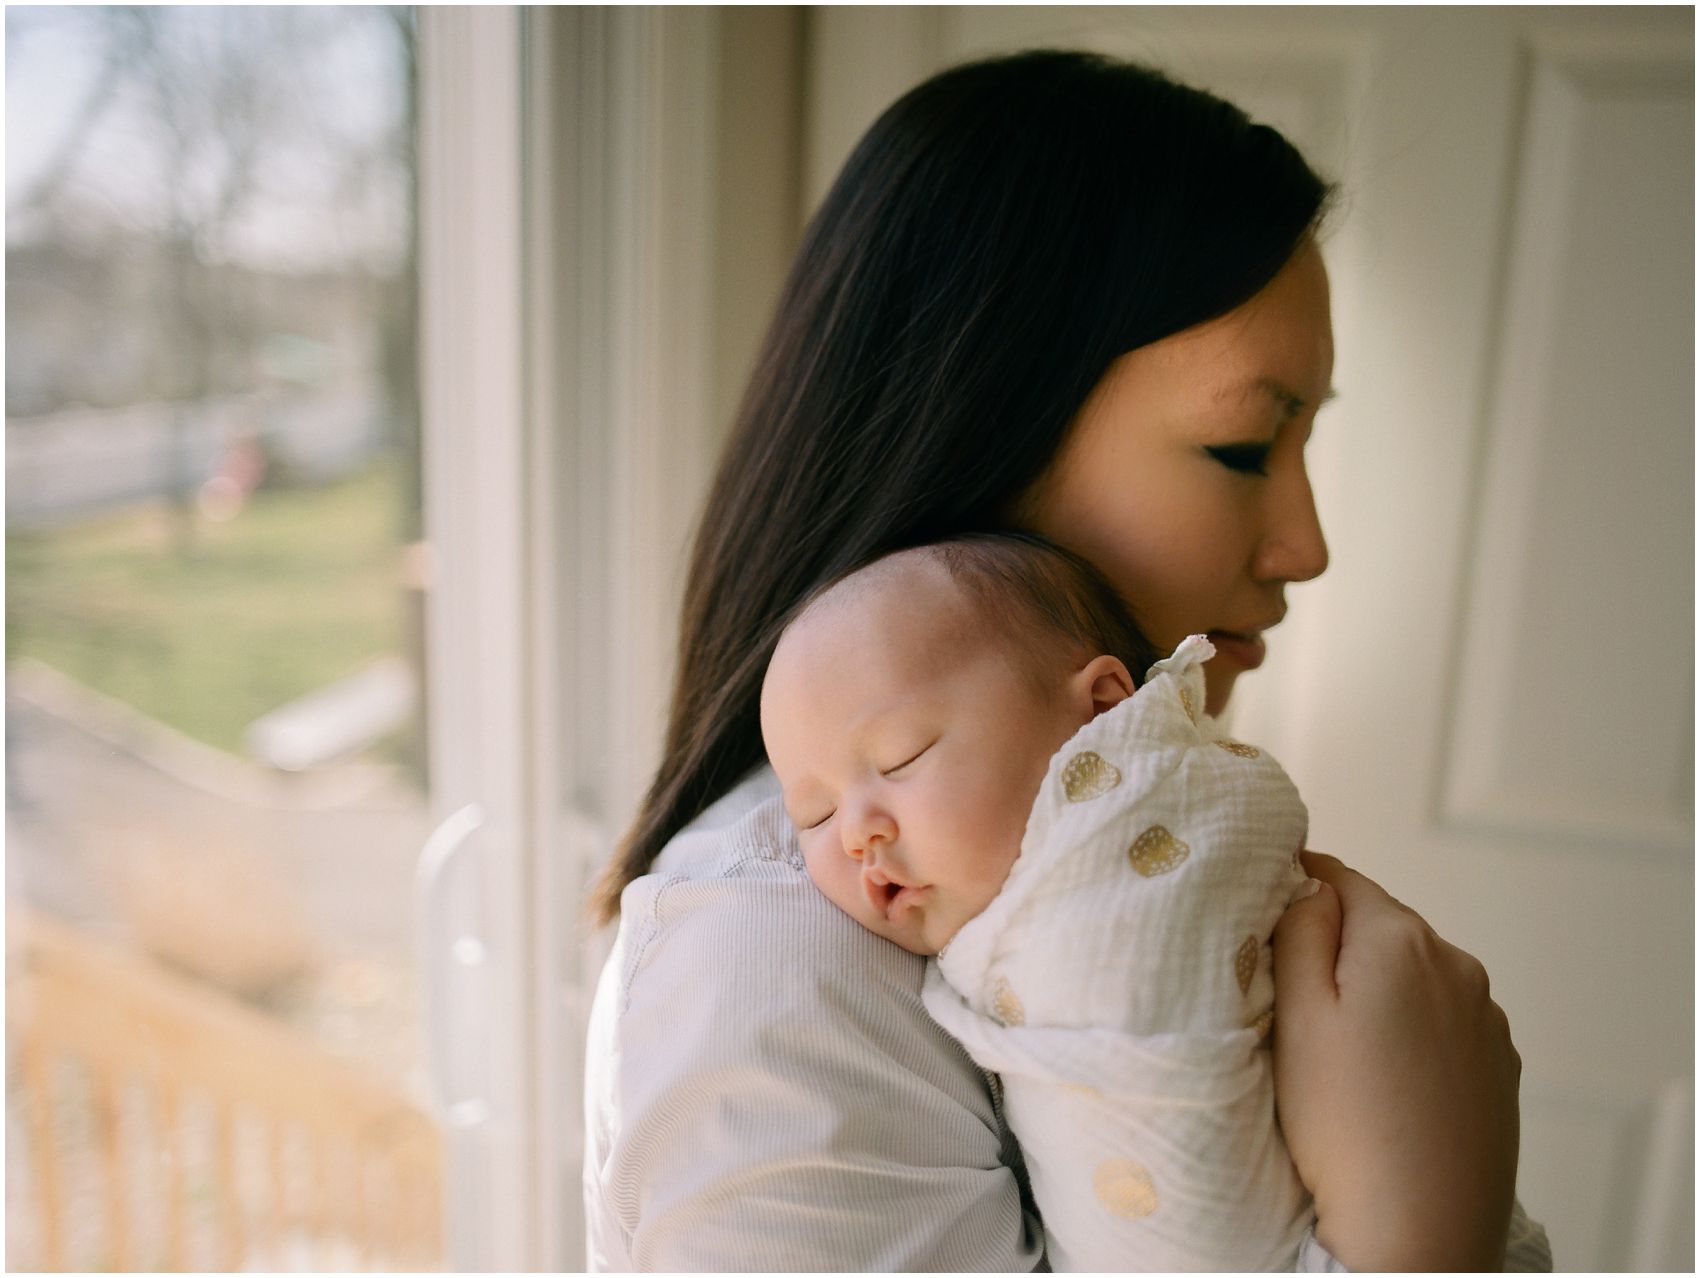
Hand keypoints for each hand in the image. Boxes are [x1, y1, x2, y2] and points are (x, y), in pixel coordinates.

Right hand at [1272, 852, 1520, 1271]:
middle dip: (1336, 947)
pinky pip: (1443, 1025)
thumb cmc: (1344, 1128)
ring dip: (1377, 993)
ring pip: (1413, 977)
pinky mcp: (1499, 1069)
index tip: (1261, 927)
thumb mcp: (1298, 1016)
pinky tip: (1384, 1084)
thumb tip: (1311, 882)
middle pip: (1379, 926)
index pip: (1337, 876)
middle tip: (1290, 1003)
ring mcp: (1486, 1020)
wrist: (1419, 1236)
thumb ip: (1301, 930)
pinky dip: (1411, 1035)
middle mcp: (1458, 965)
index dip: (1293, 890)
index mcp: (1402, 939)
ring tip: (1338, 1055)